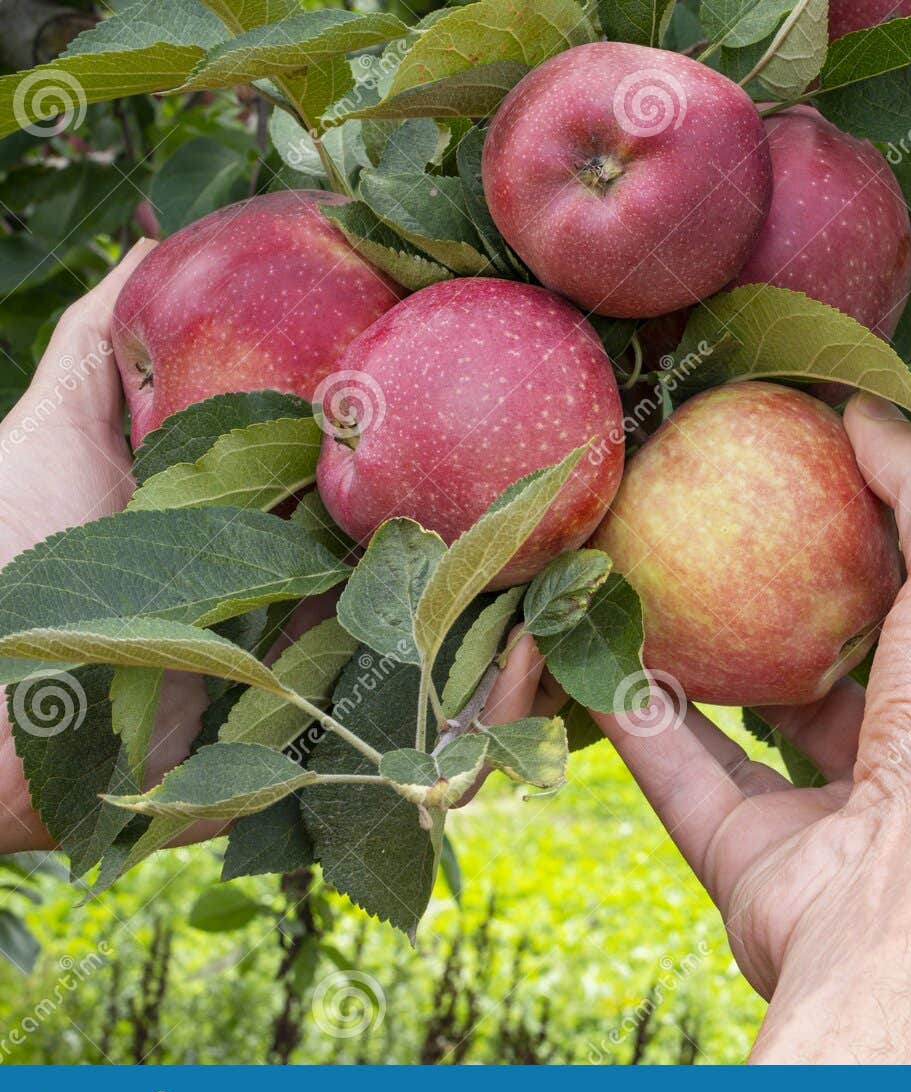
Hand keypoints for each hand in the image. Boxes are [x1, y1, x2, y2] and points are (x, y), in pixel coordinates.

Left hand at [0, 249, 540, 853]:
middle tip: (592, 510)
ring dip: (539, 643)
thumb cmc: (11, 556)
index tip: (537, 419)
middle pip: (456, 587)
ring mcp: (334, 698)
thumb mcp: (54, 428)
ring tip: (576, 596)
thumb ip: (106, 343)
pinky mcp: (330, 776)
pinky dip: (498, 727)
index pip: (403, 501)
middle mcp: (321, 615)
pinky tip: (523, 666)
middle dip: (538, 559)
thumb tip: (160, 237)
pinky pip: (435, 762)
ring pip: (467, 674)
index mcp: (283, 539)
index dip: (475, 468)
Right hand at [593, 393, 910, 1062]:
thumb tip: (868, 410)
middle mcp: (902, 761)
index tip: (797, 473)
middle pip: (824, 669)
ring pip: (741, 726)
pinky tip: (587, 646)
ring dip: (687, 657)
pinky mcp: (749, 860)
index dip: (865, 541)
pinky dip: (633, 714)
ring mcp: (824, 818)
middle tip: (704, 527)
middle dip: (770, 606)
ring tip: (631, 575)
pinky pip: (680, 773)